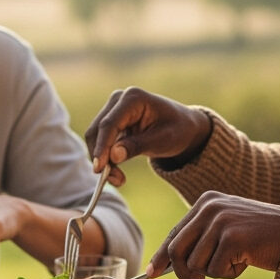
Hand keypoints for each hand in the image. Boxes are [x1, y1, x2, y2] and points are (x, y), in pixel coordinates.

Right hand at [84, 87, 211, 185]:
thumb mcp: (163, 140)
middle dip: (101, 157)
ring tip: (118, 179)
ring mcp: (112, 109)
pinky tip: (116, 172)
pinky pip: (100, 142)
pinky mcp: (110, 122)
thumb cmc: (178, 130)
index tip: (99, 169)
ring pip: (95, 138)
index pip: (109, 124)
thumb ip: (137, 146)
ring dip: (102, 160)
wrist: (184, 127)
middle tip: (114, 180)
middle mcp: (118, 100)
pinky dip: (105, 159)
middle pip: (97, 131)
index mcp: (133, 98)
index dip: (102, 147)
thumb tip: (113, 156)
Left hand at [146, 191, 279, 278]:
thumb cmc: (260, 236)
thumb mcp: (226, 227)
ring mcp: (221, 221)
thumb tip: (165, 263)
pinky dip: (228, 274)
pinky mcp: (233, 238)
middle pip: (176, 250)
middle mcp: (209, 208)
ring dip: (212, 272)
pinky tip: (245, 262)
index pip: (174, 233)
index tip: (151, 272)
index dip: (161, 256)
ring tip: (234, 261)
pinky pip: (215, 270)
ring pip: (195, 263)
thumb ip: (199, 238)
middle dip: (182, 271)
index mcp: (205, 202)